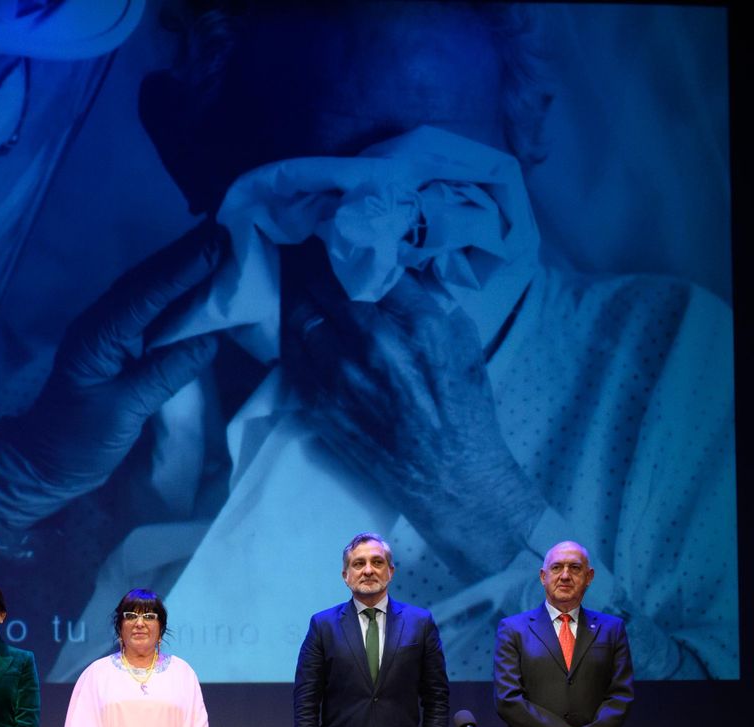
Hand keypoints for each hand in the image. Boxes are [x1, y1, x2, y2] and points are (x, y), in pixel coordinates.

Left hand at [0, 224, 223, 527]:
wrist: (45, 463)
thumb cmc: (78, 442)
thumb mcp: (124, 412)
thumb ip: (165, 373)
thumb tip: (209, 339)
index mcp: (98, 336)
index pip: (146, 294)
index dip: (183, 269)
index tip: (218, 245)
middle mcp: (101, 323)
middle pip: (146, 280)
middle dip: (186, 255)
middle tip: (229, 230)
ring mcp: (107, 333)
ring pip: (148, 290)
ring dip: (182, 268)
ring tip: (221, 246)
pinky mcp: (117, 346)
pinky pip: (149, 311)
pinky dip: (176, 294)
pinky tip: (200, 286)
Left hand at [280, 248, 545, 579]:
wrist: (449, 476)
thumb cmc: (463, 406)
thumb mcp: (462, 338)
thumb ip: (426, 298)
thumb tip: (391, 260)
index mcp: (418, 323)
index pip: (366, 262)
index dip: (343, 238)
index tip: (332, 223)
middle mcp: (375, 345)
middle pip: (323, 283)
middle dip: (309, 257)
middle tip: (300, 237)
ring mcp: (341, 376)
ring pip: (299, 314)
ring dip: (293, 290)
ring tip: (291, 272)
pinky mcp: (319, 403)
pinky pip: (291, 354)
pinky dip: (290, 329)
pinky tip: (292, 316)